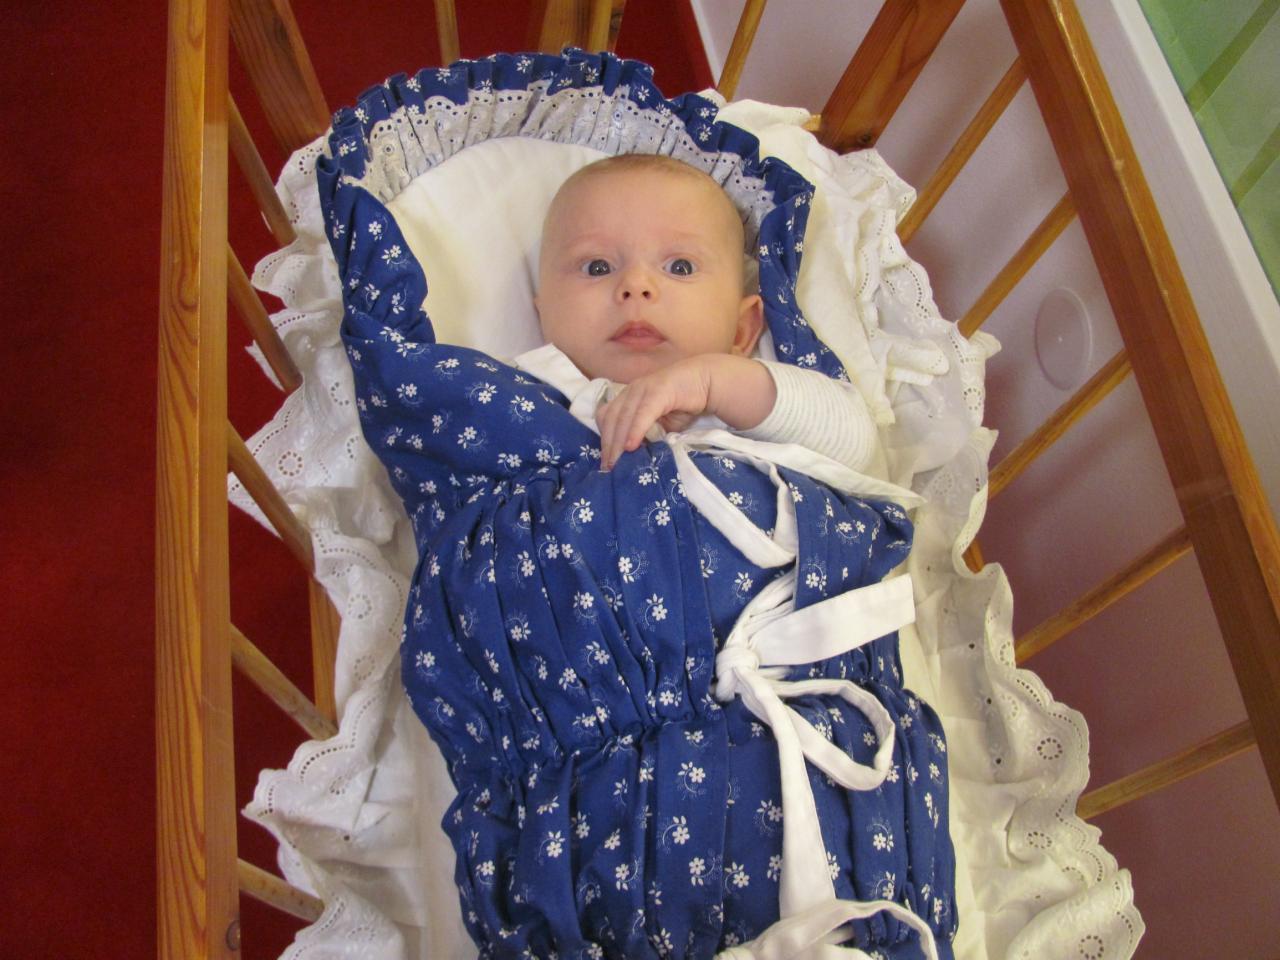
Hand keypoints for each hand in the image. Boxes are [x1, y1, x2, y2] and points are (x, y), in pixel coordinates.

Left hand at [595, 356, 714, 469]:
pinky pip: (643, 412)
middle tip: (609, 468)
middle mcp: (631, 391)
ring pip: (623, 416)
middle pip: (611, 419)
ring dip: (618, 442)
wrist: (706, 384)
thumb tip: (633, 458)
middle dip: (608, 446)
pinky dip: (636, 429)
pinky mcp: (659, 390)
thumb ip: (646, 437)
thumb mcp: (660, 426)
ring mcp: (643, 388)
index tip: (605, 463)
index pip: (607, 418)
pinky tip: (632, 446)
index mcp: (627, 397)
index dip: (604, 440)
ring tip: (617, 462)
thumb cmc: (682, 406)